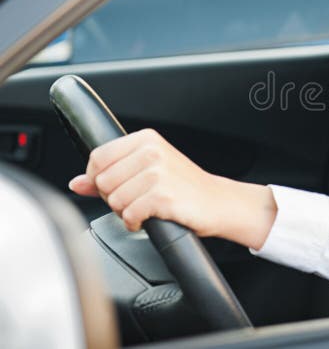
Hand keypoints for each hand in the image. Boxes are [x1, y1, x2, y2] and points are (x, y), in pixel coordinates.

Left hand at [68, 128, 276, 248]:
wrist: (218, 202)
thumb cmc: (184, 186)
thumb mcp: (147, 171)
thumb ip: (109, 174)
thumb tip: (76, 183)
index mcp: (146, 139)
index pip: (98, 157)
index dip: (99, 179)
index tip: (118, 187)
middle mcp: (151, 152)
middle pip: (102, 181)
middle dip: (114, 197)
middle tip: (137, 200)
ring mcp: (158, 173)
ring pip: (114, 200)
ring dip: (125, 212)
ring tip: (145, 209)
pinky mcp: (162, 197)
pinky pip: (128, 215)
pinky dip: (134, 223)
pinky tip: (148, 219)